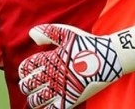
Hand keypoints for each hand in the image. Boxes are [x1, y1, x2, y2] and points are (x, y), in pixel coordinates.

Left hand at [18, 24, 134, 108]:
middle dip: (26, 85)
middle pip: (27, 85)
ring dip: (34, 98)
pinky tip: (49, 103)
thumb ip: (48, 32)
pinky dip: (47, 107)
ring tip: (38, 95)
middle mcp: (53, 74)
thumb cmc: (88, 44)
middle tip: (31, 84)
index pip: (25, 68)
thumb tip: (31, 34)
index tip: (28, 71)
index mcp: (50, 58)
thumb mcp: (68, 33)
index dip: (24, 70)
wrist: (110, 57)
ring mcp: (62, 88)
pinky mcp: (71, 99)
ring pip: (36, 100)